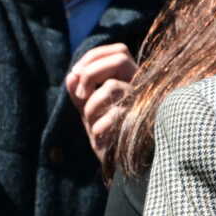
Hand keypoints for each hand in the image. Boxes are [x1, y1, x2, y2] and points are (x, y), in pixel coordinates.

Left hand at [63, 39, 138, 174]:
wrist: (122, 164)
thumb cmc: (107, 132)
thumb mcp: (88, 109)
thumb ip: (78, 91)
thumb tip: (71, 75)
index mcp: (131, 80)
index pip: (118, 51)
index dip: (94, 57)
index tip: (76, 74)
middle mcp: (141, 87)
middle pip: (119, 59)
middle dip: (91, 73)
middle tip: (80, 95)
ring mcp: (144, 103)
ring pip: (113, 86)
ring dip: (91, 104)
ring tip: (90, 121)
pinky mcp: (142, 121)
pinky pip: (114, 114)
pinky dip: (98, 126)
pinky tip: (99, 135)